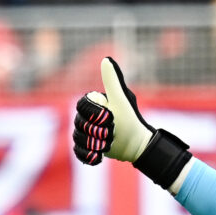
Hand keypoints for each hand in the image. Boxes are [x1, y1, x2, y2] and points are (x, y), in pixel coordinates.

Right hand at [72, 57, 191, 189]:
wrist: (137, 143)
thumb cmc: (130, 119)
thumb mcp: (121, 99)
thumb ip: (112, 81)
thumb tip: (106, 59)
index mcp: (92, 103)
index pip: (81, 107)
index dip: (95, 115)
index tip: (110, 118)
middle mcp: (85, 116)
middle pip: (79, 124)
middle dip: (97, 131)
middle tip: (112, 132)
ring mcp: (85, 132)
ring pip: (78, 138)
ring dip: (95, 143)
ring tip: (109, 143)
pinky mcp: (86, 148)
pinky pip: (78, 152)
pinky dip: (89, 155)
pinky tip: (101, 155)